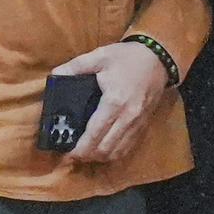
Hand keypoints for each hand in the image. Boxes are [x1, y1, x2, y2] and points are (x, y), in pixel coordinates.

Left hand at [51, 36, 169, 164]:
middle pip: (105, 149)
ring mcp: (138, 123)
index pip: (95, 134)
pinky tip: (104, 150)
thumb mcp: (100, 56)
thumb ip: (75, 66)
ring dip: (100, 157)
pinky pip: (128, 147)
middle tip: (73, 154)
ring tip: (86, 154)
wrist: (158, 58)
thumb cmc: (128, 57)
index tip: (67, 153)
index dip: (80, 148)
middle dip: (87, 156)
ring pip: (117, 152)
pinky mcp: (144, 125)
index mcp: (114, 102)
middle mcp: (128, 117)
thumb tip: (54, 76)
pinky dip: (114, 153)